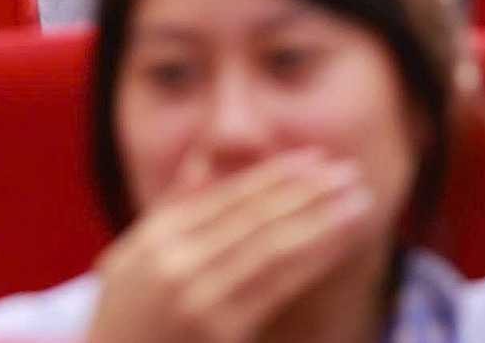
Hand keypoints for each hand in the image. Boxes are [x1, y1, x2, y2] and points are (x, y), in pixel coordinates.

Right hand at [87, 151, 375, 342]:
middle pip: (254, 216)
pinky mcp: (219, 332)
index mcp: (155, 238)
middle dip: (306, 191)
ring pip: (272, 246)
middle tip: (349, 172)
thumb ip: (171, 208)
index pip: (227, 196)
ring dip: (321, 219)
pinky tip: (340, 242)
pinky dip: (313, 257)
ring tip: (358, 202)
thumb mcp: (131, 260)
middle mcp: (174, 262)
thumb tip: (203, 160)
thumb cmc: (126, 323)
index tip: (315, 159)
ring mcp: (196, 298)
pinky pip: (276, 285)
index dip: (276, 175)